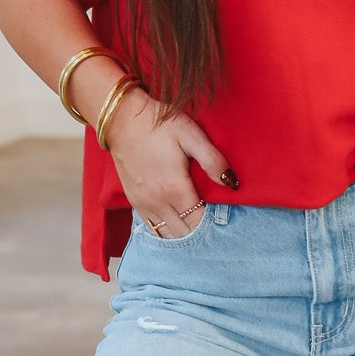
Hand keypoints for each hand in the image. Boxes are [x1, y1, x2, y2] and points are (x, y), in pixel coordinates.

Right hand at [101, 84, 238, 236]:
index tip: (224, 218)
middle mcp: (157, 202)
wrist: (121, 119)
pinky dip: (167, 230)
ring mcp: (143, 204)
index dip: (213, 225)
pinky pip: (153, 228)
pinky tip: (178, 223)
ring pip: (167, 235)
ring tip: (198, 224)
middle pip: (184, 234)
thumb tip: (233, 183)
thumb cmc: (159, 124)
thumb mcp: (191, 135)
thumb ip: (212, 160)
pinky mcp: (134, 202)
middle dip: (201, 232)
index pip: (199, 223)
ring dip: (184, 234)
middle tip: (215, 223)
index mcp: (175, 188)